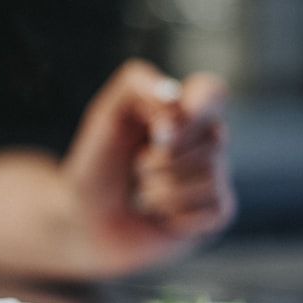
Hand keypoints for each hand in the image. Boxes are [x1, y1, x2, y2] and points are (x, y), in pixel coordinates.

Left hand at [62, 59, 235, 276]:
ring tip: (140, 192)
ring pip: (211, 178)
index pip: (213, 92)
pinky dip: (173, 215)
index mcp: (185, 109)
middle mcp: (207, 139)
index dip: (194, 111)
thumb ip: (137, 84)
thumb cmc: (98, 162)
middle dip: (160, 160)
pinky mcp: (217, 212)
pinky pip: (213, 210)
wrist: (85, 218)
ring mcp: (216, 175)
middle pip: (214, 140)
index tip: (159, 132)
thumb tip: (175, 96)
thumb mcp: (106, 113)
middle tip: (135, 167)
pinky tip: (157, 215)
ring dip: (160, 189)